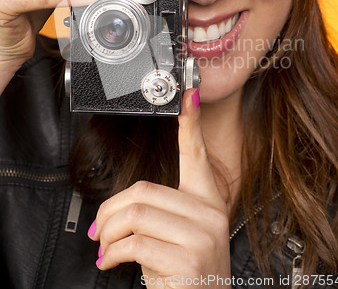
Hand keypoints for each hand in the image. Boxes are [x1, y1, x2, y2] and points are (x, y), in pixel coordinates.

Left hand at [88, 89, 230, 287]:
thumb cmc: (186, 273)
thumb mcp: (177, 236)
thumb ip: (156, 213)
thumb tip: (114, 210)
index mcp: (207, 201)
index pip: (197, 154)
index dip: (191, 123)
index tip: (189, 95)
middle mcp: (209, 213)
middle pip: (143, 190)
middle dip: (109, 212)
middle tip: (98, 231)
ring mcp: (202, 235)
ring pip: (136, 214)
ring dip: (108, 233)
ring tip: (105, 248)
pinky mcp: (189, 259)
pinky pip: (135, 242)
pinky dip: (113, 252)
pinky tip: (112, 261)